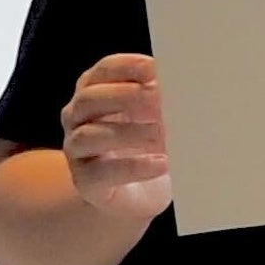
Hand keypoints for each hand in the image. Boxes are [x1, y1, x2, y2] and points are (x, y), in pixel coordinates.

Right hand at [59, 51, 173, 236]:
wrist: (134, 197)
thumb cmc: (146, 148)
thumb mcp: (156, 118)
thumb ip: (163, 100)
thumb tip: (187, 86)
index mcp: (95, 91)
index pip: (105, 70)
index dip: (130, 67)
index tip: (157, 68)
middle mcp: (78, 117)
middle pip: (90, 99)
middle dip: (125, 96)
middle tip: (158, 98)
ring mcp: (77, 150)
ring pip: (89, 135)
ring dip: (128, 132)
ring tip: (160, 133)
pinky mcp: (85, 181)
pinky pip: (101, 172)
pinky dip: (133, 167)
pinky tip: (160, 164)